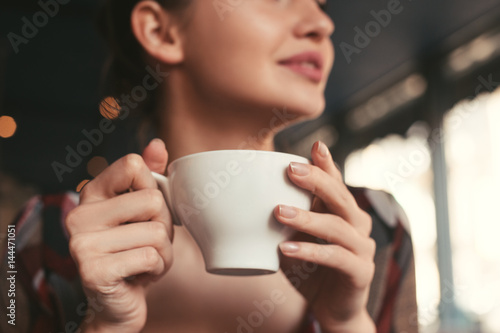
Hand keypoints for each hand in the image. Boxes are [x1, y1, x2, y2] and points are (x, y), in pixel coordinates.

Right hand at [65, 139, 173, 332]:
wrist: (118, 303)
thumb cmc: (134, 251)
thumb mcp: (143, 212)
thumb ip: (148, 177)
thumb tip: (157, 144)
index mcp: (91, 195)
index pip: (133, 165)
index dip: (154, 189)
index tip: (145, 211)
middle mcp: (79, 216)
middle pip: (153, 201)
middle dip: (164, 226)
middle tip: (148, 242)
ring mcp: (83, 244)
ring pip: (157, 233)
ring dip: (164, 252)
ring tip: (145, 260)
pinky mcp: (94, 272)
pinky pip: (152, 257)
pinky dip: (158, 269)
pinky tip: (141, 275)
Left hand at [275, 141, 375, 332]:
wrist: (331, 309)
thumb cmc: (309, 270)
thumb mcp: (294, 239)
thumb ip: (284, 220)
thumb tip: (246, 200)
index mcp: (343, 213)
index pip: (336, 183)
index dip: (327, 164)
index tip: (315, 145)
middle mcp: (358, 225)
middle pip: (340, 197)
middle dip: (316, 180)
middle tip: (290, 170)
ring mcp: (362, 249)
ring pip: (337, 226)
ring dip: (307, 218)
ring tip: (278, 211)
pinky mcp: (360, 273)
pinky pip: (336, 258)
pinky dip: (311, 252)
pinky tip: (286, 249)